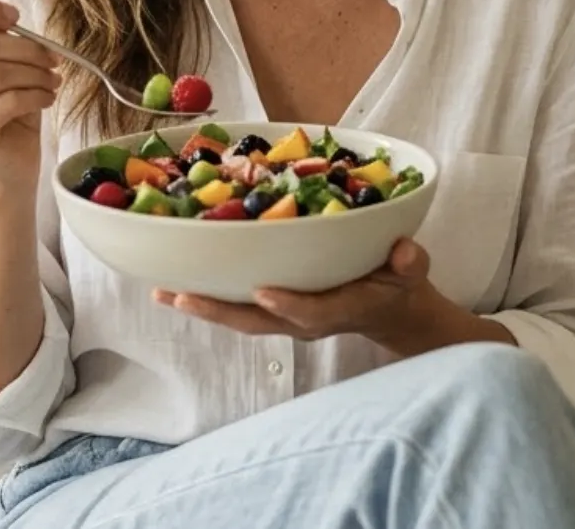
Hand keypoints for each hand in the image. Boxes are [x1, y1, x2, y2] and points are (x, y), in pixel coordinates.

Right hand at [0, 0, 60, 193]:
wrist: (9, 159)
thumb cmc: (5, 103)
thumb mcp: (0, 56)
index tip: (16, 17)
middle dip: (26, 48)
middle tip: (52, 57)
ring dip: (35, 73)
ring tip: (51, 79)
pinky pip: (7, 102)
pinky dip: (36, 95)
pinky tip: (45, 97)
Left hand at [154, 238, 505, 355]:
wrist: (391, 310)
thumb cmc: (398, 283)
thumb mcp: (412, 270)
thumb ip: (410, 262)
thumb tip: (406, 252)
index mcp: (340, 308)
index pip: (312, 313)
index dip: (289, 305)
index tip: (264, 292)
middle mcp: (306, 319)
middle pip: (258, 322)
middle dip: (219, 311)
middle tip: (180, 296)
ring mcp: (286, 317)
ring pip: (240, 318)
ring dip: (202, 305)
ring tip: (162, 291)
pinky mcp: (273, 309)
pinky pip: (236, 307)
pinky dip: (207, 296)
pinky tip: (173, 283)